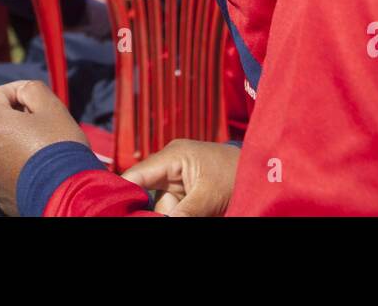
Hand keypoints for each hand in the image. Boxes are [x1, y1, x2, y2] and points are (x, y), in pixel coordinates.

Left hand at [0, 80, 89, 215]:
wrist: (69, 195)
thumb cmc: (62, 148)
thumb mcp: (53, 108)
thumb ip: (33, 90)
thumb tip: (22, 92)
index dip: (14, 90)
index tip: (33, 98)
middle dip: (15, 116)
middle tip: (42, 122)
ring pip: (0, 147)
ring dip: (16, 141)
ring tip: (43, 147)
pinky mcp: (1, 194)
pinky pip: (5, 170)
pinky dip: (17, 164)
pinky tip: (39, 168)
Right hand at [121, 139, 240, 216]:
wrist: (262, 174)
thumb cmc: (238, 174)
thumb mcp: (208, 197)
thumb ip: (183, 213)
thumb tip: (161, 222)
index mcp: (172, 156)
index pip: (136, 175)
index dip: (122, 192)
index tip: (115, 209)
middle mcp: (169, 167)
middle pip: (147, 196)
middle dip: (154, 212)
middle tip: (179, 212)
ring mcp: (177, 180)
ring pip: (161, 207)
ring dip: (171, 215)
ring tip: (198, 211)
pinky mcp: (186, 193)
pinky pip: (173, 209)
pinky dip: (179, 214)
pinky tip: (194, 213)